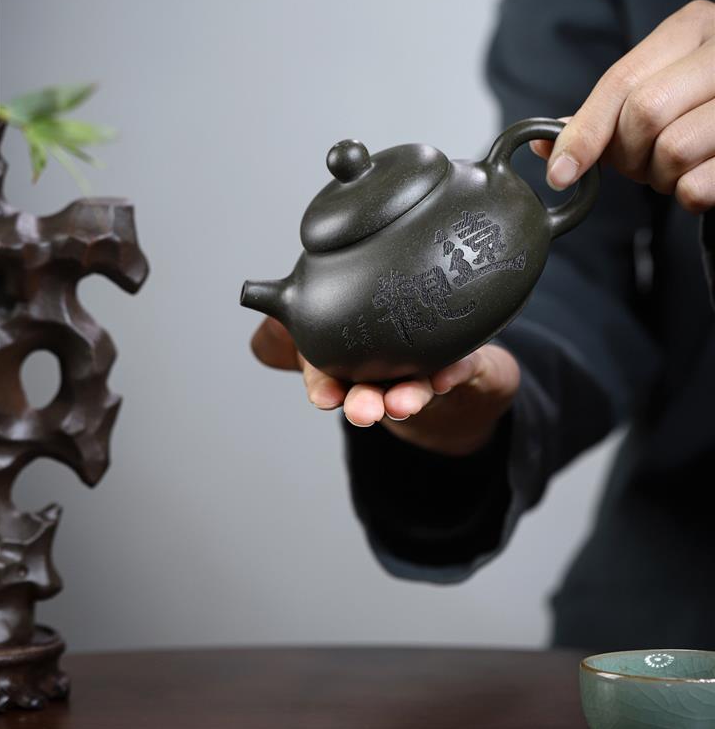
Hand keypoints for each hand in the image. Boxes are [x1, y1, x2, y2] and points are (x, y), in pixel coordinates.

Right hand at [250, 316, 519, 457]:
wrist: (467, 378)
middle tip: (364, 411)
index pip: (332, 375)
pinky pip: (465, 368)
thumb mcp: (347, 326)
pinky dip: (455, 373)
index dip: (325, 386)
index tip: (324, 398)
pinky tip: (449, 375)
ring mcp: (430, 373)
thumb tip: (258, 318)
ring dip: (407, 397)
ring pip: (415, 388)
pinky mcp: (470, 366)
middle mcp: (391, 375)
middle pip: (372, 391)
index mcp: (358, 363)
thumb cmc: (397, 347)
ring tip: (405, 403)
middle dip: (364, 403)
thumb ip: (302, 319)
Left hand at [532, 0, 714, 212]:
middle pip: (645, 112)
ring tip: (673, 167)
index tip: (560, 173)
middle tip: (639, 163)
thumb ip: (605, 111)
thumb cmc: (703, 98)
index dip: (584, 132)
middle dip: (628, 153)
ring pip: (674, 149)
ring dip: (660, 176)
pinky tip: (700, 178)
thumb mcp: (659, 83)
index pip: (621, 81)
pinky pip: (700, 185)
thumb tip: (545, 146)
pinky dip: (688, 194)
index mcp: (693, 26)